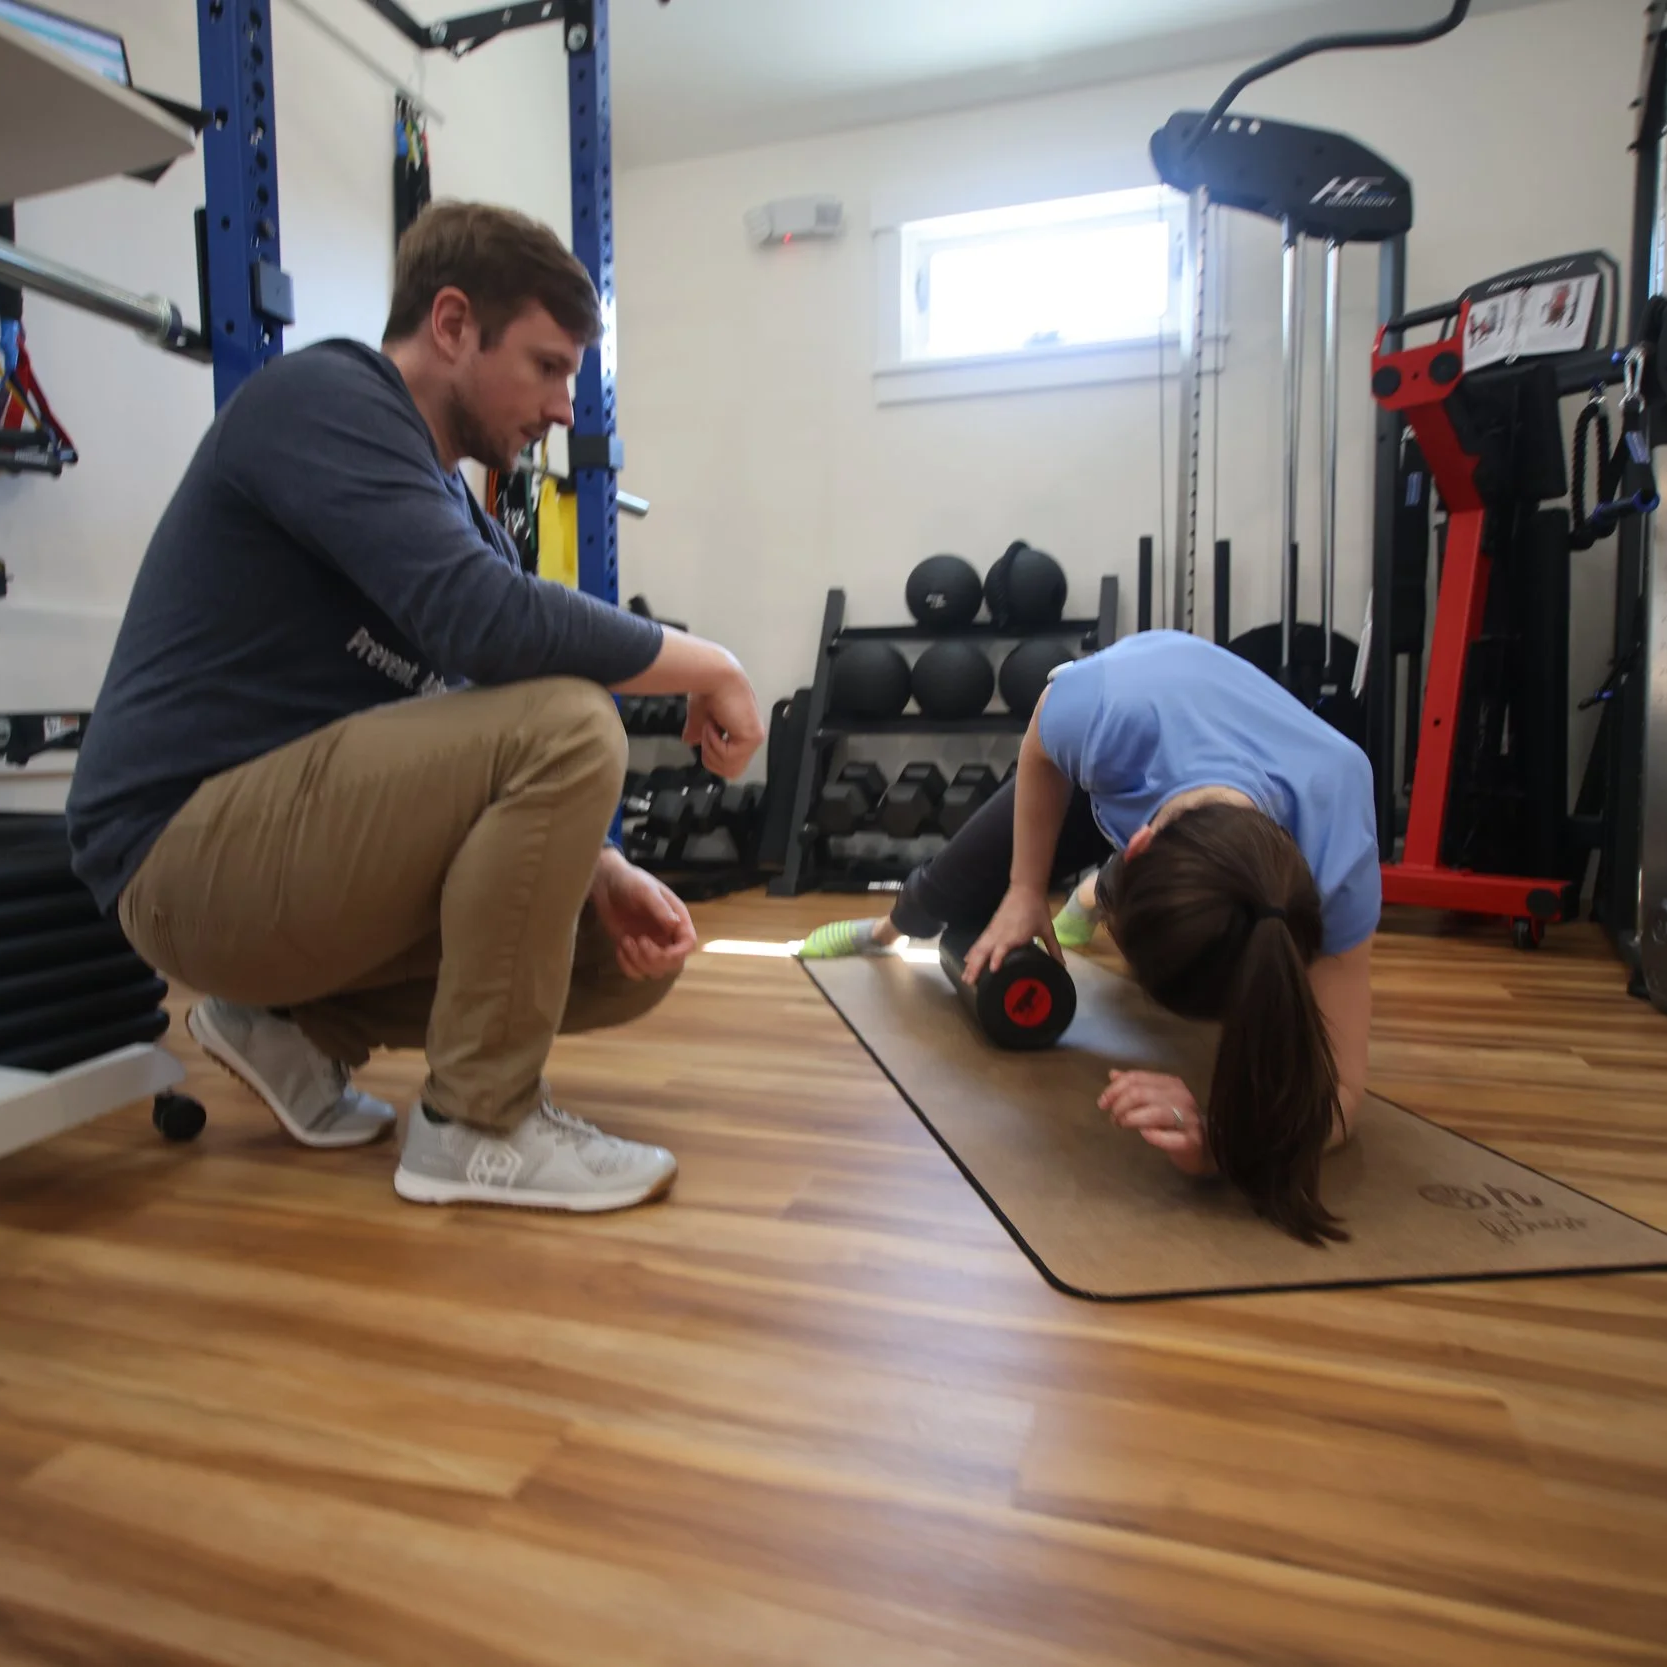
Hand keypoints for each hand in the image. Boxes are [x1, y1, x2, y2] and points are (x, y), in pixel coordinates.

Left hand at [590, 853, 697, 980]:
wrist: (607, 884)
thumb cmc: (630, 882)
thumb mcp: (646, 891)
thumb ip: (660, 908)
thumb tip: (675, 924)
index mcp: (677, 919)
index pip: (688, 944)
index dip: (677, 953)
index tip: (660, 951)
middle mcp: (667, 935)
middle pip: (673, 963)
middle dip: (654, 959)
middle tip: (637, 942)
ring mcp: (651, 945)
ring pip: (655, 971)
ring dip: (639, 962)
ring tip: (625, 942)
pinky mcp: (634, 951)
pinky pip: (637, 972)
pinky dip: (628, 966)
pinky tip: (620, 948)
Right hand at [683, 665, 763, 780]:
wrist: (713, 674)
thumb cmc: (708, 687)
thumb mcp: (700, 715)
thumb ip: (698, 731)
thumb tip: (690, 741)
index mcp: (741, 730)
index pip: (729, 762)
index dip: (711, 753)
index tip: (705, 733)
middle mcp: (750, 736)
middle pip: (730, 771)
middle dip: (711, 756)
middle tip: (707, 732)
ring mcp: (753, 738)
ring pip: (729, 768)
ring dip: (712, 748)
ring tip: (711, 726)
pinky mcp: (752, 738)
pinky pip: (728, 756)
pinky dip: (714, 742)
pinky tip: (715, 724)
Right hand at [961, 884, 1061, 985]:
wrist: (1026, 889)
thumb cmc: (1037, 909)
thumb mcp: (1047, 929)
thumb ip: (1054, 949)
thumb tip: (1062, 966)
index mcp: (1015, 935)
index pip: (1002, 948)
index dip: (997, 959)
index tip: (993, 971)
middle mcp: (1000, 934)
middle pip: (984, 951)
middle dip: (976, 967)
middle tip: (969, 983)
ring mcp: (993, 930)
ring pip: (979, 948)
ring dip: (971, 963)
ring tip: (965, 978)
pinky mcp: (991, 927)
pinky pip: (979, 942)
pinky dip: (972, 952)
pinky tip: (967, 960)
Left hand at [1099, 1071, 1215, 1175]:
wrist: (1204, 1147)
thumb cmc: (1174, 1123)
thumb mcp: (1154, 1101)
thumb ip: (1135, 1087)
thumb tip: (1113, 1074)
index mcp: (1171, 1083)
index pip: (1136, 1078)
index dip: (1114, 1090)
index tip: (1102, 1104)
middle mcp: (1182, 1097)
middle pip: (1141, 1094)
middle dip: (1120, 1106)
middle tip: (1114, 1119)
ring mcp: (1189, 1119)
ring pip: (1154, 1113)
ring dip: (1131, 1120)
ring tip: (1122, 1125)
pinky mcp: (1191, 1141)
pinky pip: (1166, 1137)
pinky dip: (1152, 1136)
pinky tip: (1145, 1135)